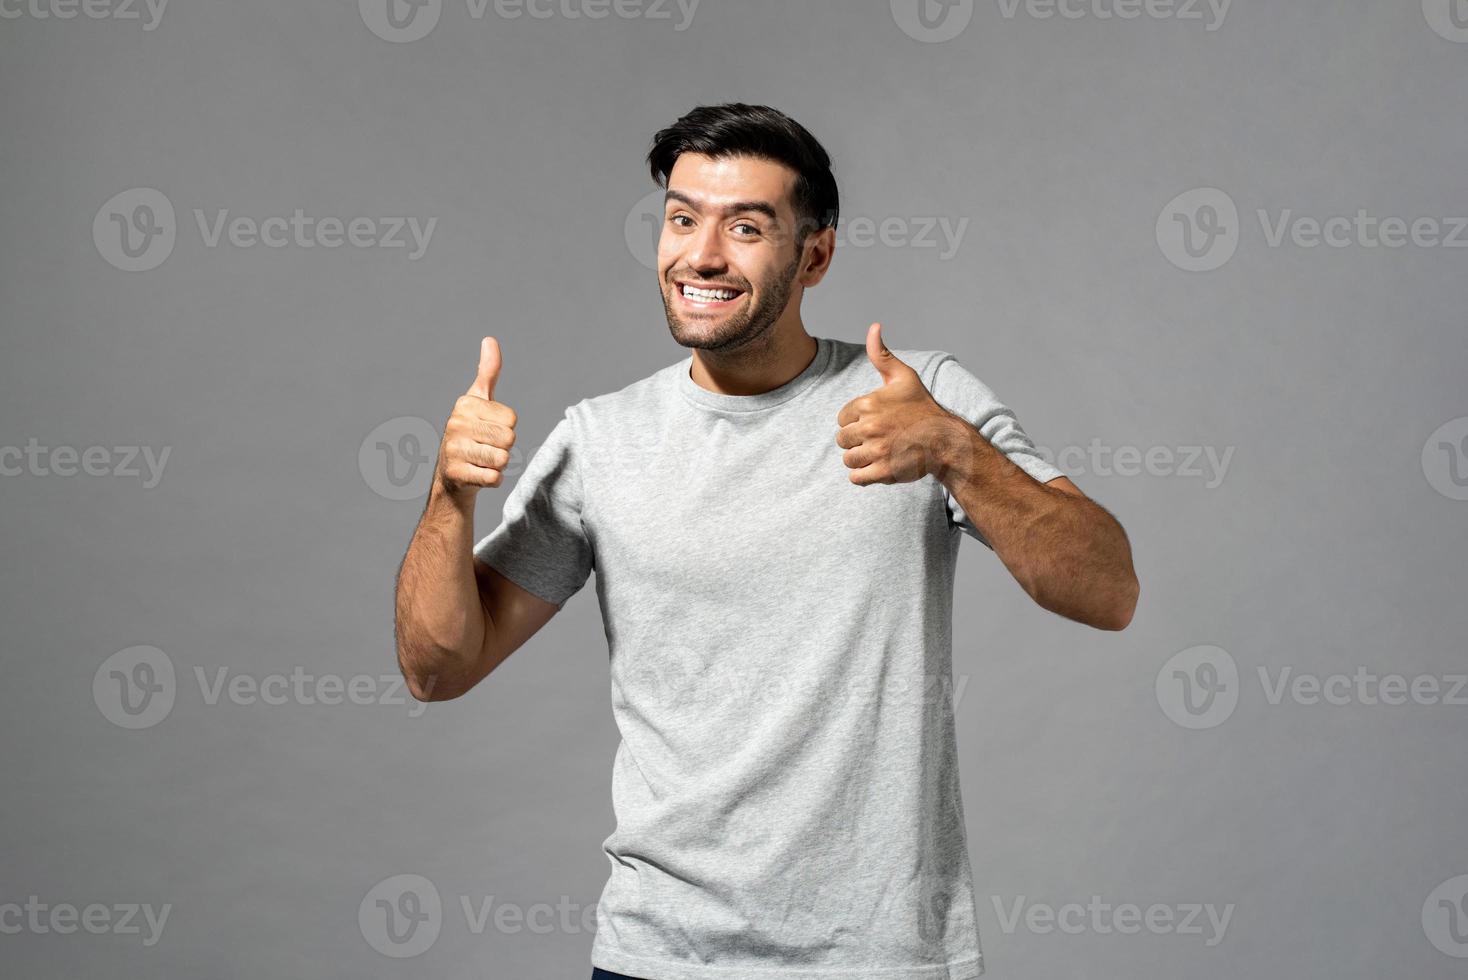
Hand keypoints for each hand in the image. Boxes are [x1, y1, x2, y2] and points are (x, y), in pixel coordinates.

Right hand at [434, 337, 517, 502]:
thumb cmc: (471, 433)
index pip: (512, 419)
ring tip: (482, 461)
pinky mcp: (456, 474)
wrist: (452, 475)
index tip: (489, 430)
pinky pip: (494, 478)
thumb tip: (489, 339)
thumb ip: (488, 371)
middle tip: (486, 448)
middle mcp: (456, 424)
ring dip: (498, 465)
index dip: (506, 428)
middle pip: (509, 438)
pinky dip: (492, 480)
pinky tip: (478, 475)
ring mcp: (454, 449)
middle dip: (503, 447)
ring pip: (503, 459)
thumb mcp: (479, 400)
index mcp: (465, 404)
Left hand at [835, 323, 959, 485]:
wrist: (946, 440)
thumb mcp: (903, 377)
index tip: (875, 422)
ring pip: (848, 459)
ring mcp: (877, 450)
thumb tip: (874, 326)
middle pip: (842, 439)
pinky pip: (856, 477)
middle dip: (856, 441)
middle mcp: (870, 426)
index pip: (842, 418)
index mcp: (869, 403)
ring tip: (878, 452)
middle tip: (878, 439)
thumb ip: (882, 355)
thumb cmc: (922, 408)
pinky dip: (863, 475)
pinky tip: (877, 466)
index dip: (856, 421)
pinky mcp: (883, 471)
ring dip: (860, 458)